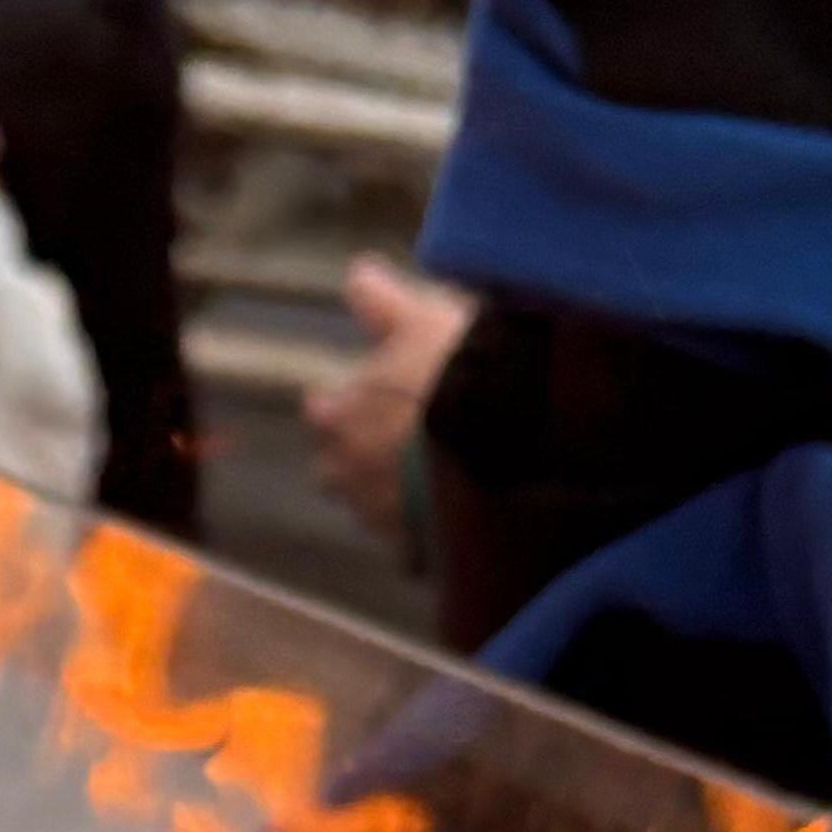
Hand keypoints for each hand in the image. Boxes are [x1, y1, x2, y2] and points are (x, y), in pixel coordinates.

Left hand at [305, 258, 475, 535]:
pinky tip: (456, 516)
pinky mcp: (426, 558)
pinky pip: (420, 548)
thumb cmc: (458, 373)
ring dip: (392, 496)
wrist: (508, 450)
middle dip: (355, 461)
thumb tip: (356, 273)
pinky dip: (431, 532)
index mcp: (340, 419)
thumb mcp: (423, 319)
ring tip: (427, 479)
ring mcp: (386, 524)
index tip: (343, 398)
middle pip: (338, 473)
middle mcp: (351, 478)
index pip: (323, 412)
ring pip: (376, 512)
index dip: (337, 404)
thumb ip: (383, 303)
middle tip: (388, 444)